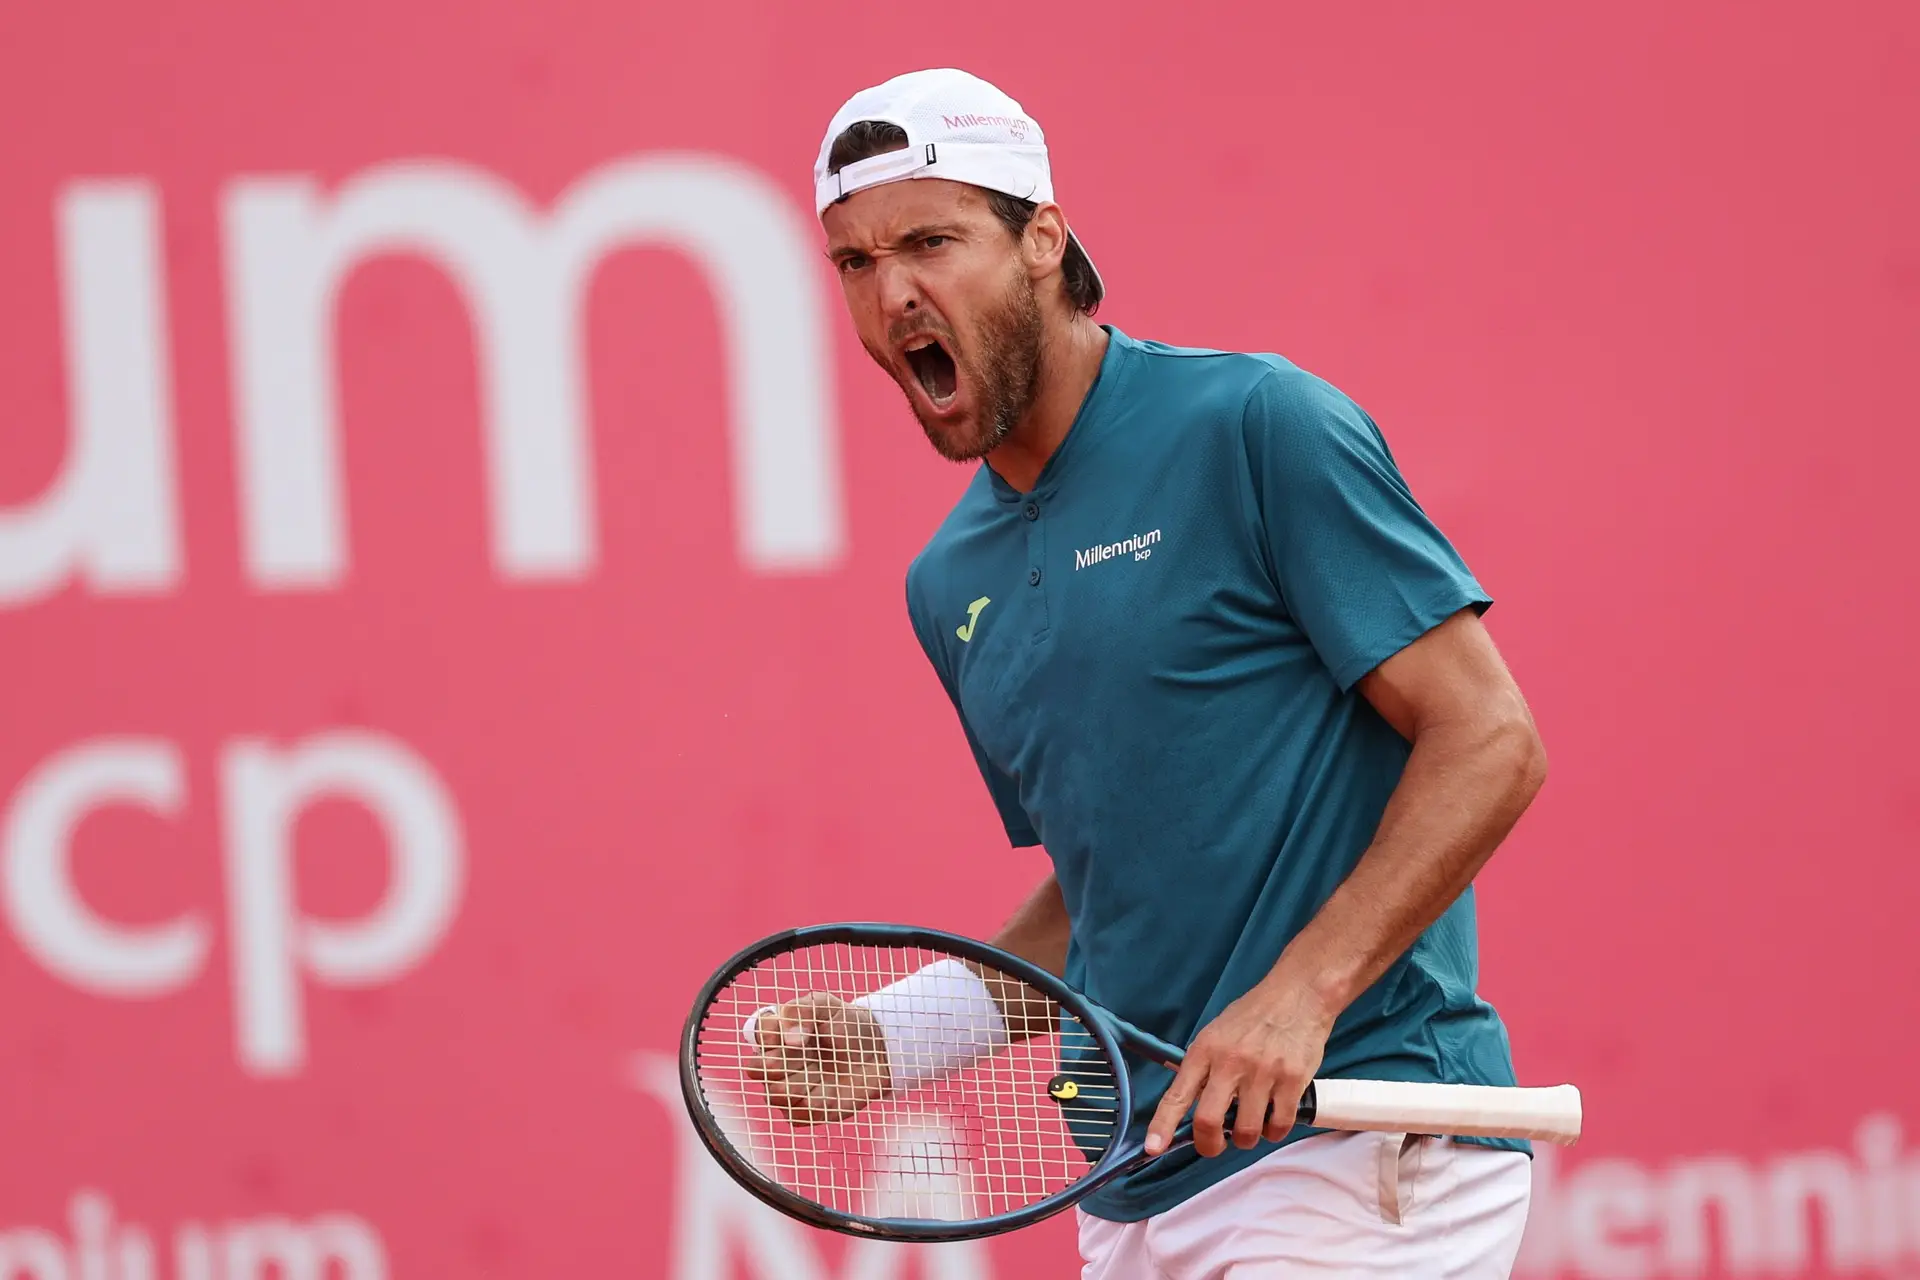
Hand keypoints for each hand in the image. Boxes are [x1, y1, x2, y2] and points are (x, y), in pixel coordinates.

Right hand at [747, 993, 891, 1124]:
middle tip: (806, 1054)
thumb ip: (803, 1010)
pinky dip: (814, 1105)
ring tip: (821, 1073)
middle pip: (755, 1069)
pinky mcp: (807, 1111)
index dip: (772, 1034)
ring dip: (798, 1084)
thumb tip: (790, 1038)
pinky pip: (796, 1117)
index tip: (802, 1031)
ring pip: (774, 1095)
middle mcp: (777, 1062)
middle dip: (778, 1063)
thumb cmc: (847, 1023)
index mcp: (777, 1034)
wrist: (878, 1049)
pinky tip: (832, 1092)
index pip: (757, 1033)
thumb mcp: (827, 1005)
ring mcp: (790, 1088)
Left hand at [1145, 975, 1335, 1157]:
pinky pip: (1278, 1125)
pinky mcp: (1292, 1080)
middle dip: (1209, 1145)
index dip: (1163, 1125)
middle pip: (1209, 1121)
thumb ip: (1204, 1066)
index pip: (1177, 1094)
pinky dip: (1274, 1132)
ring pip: (1247, 1131)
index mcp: (1205, 1050)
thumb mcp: (1217, 1033)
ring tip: (1250, 1125)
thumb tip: (1192, 1103)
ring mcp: (1263, 1073)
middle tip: (1215, 1145)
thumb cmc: (1254, 1015)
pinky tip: (1273, 1120)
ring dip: (1246, 1139)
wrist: (1298, 994)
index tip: (1153, 1148)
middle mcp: (1230, 1062)